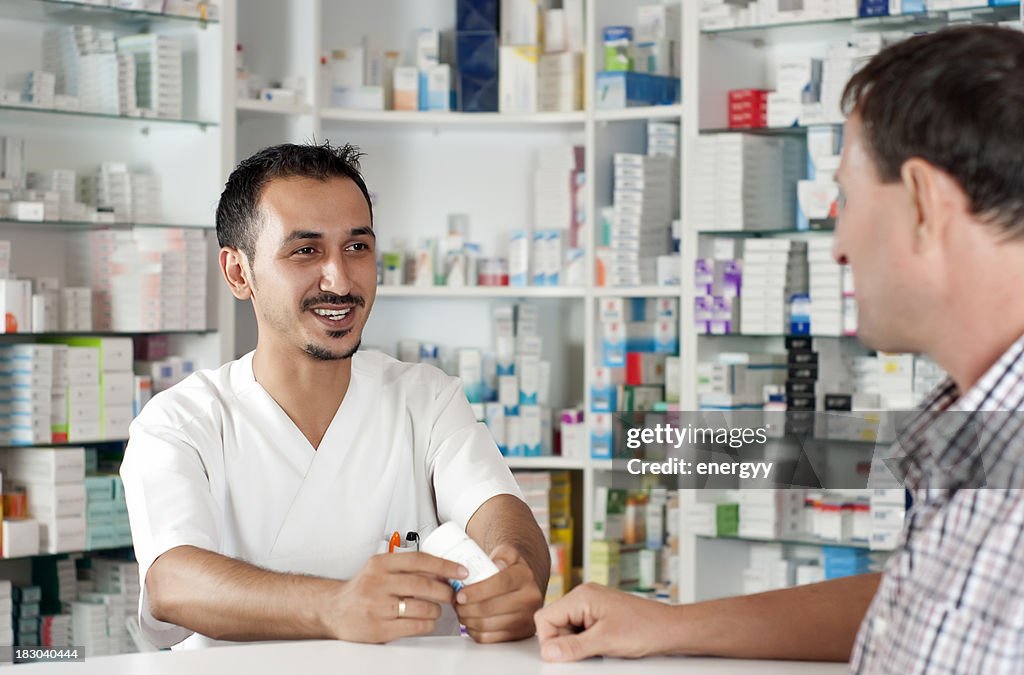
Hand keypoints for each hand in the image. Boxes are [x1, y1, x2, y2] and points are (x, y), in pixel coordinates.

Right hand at [325, 552, 466, 643]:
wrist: (334, 611)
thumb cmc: (363, 589)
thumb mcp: (380, 569)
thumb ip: (406, 568)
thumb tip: (443, 569)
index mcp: (380, 564)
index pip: (419, 560)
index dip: (444, 565)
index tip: (461, 571)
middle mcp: (378, 583)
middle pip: (424, 585)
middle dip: (445, 591)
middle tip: (452, 594)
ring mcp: (378, 607)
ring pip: (423, 607)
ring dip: (437, 610)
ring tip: (436, 609)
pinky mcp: (380, 628)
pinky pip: (416, 626)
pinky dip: (428, 624)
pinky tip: (426, 620)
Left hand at [454, 543, 543, 642]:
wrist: (522, 584)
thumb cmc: (508, 569)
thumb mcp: (506, 553)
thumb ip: (501, 553)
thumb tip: (495, 563)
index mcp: (525, 576)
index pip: (501, 584)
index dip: (477, 591)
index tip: (460, 594)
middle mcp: (530, 598)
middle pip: (491, 607)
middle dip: (467, 608)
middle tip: (456, 603)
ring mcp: (526, 618)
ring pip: (488, 625)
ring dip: (468, 620)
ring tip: (461, 611)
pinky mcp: (519, 634)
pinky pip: (491, 638)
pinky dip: (475, 632)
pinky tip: (470, 622)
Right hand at [534, 583, 674, 661]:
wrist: (670, 629)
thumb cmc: (645, 629)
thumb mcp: (604, 642)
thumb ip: (573, 647)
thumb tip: (548, 652)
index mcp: (581, 596)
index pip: (545, 618)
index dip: (550, 640)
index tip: (564, 654)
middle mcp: (584, 596)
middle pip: (554, 622)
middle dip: (564, 641)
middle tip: (587, 650)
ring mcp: (592, 604)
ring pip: (567, 627)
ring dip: (576, 642)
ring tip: (599, 647)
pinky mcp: (600, 613)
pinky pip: (580, 628)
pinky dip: (586, 641)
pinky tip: (601, 645)